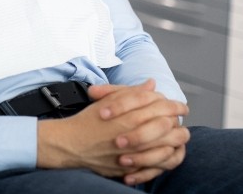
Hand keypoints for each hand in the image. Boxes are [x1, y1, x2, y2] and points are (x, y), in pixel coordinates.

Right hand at [36, 80, 189, 184]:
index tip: (179, 104)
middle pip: (166, 125)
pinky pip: (158, 165)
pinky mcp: (132, 168)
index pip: (159, 106)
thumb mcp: (107, 100)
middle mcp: (132, 134)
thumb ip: (131, 92)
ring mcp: (133, 154)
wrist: (71, 144)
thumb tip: (151, 85)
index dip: (173, 104)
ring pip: (166, 146)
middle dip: (177, 120)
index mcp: (127, 116)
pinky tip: (170, 151)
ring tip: (180, 133)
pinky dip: (167, 157)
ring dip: (176, 139)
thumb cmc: (88, 121)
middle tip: (181, 117)